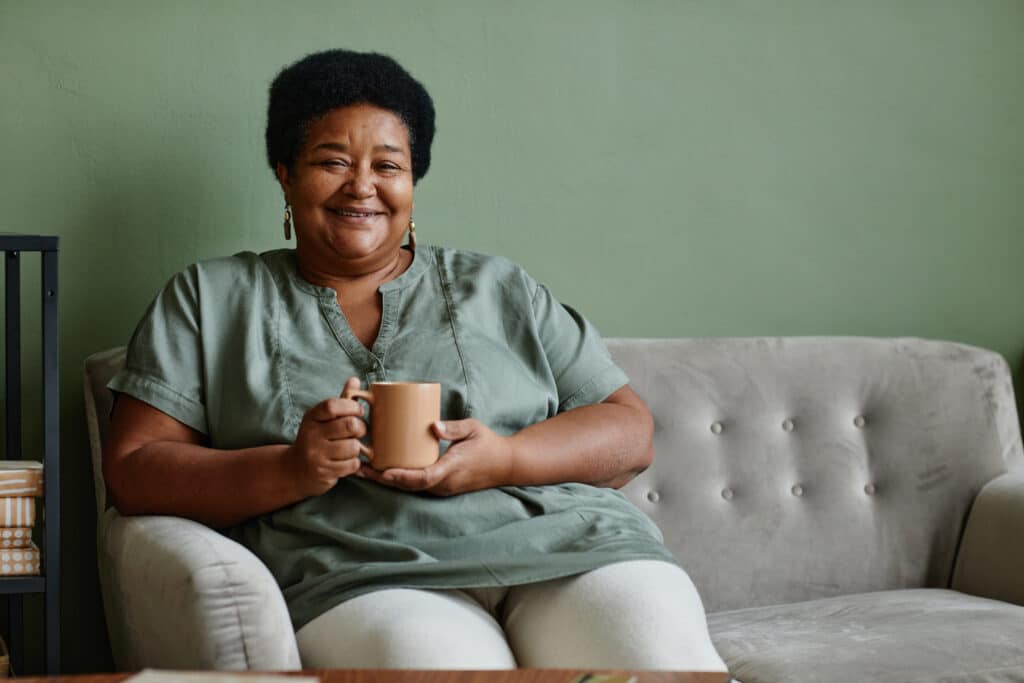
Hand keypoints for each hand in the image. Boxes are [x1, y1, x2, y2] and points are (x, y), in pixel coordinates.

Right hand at [288, 377, 366, 497]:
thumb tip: (355, 380)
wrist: (294, 470)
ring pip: (353, 447)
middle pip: (350, 425)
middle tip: (358, 431)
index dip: (352, 406)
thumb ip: (340, 401)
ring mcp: (316, 455)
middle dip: (361, 428)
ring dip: (357, 448)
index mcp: (311, 417)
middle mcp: (311, 435)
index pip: (333, 405)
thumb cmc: (316, 439)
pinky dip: (354, 463)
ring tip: (349, 448)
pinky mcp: (323, 472)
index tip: (359, 411)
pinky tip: (345, 461)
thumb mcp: (322, 419)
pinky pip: (351, 464)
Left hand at [358, 418, 514, 495]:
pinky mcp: (440, 486)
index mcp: (452, 469)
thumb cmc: (488, 443)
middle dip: (384, 478)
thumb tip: (432, 426)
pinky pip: (416, 485)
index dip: (402, 476)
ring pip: (410, 487)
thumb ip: (453, 428)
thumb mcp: (473, 429)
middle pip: (409, 485)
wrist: (505, 465)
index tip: (383, 471)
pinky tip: (382, 470)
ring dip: (387, 479)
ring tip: (363, 469)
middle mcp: (444, 483)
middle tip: (360, 467)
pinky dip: (398, 479)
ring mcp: (442, 487)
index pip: (423, 477)